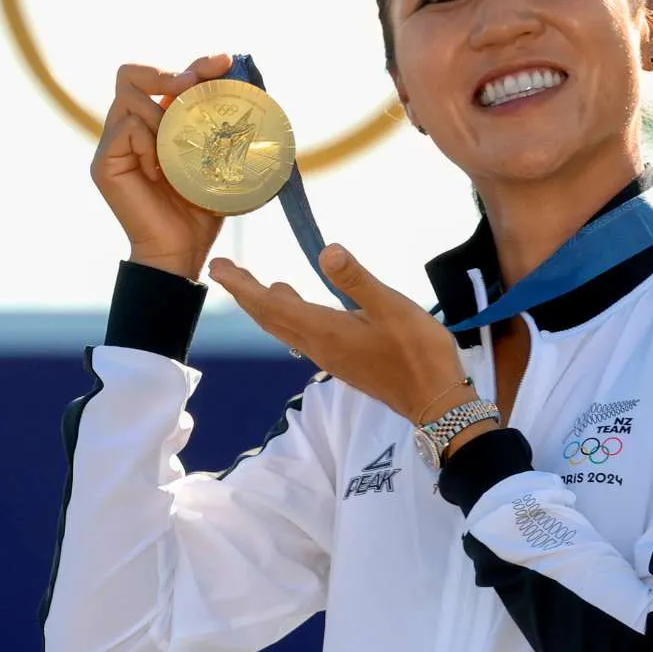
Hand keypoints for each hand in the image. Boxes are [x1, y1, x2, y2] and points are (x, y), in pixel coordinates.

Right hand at [91, 54, 235, 279]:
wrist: (182, 250)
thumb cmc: (202, 207)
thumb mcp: (218, 158)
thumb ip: (222, 127)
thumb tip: (252, 88)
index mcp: (156, 122)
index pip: (166, 77)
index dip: (195, 64)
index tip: (225, 61)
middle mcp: (130, 127)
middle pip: (131, 74)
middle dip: (164, 71)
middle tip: (191, 84)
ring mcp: (114, 144)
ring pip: (129, 98)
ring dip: (161, 114)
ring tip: (178, 146)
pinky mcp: (105, 163)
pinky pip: (126, 129)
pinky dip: (149, 142)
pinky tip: (162, 170)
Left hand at [206, 245, 466, 422]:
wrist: (434, 401)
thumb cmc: (417, 352)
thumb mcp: (392, 308)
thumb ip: (357, 280)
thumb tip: (325, 251)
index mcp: (325, 330)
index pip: (270, 306)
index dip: (242, 286)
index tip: (218, 267)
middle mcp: (319, 345)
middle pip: (271, 318)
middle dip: (245, 294)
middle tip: (225, 269)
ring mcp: (330, 356)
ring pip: (286, 328)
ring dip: (267, 306)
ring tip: (258, 285)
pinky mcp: (343, 361)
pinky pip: (302, 335)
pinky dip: (289, 316)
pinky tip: (300, 307)